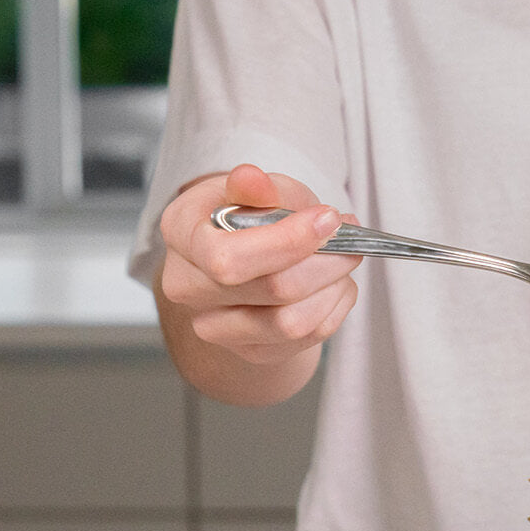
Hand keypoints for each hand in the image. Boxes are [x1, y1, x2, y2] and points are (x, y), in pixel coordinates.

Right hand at [159, 163, 361, 367]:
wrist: (244, 259)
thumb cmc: (249, 216)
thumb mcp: (254, 189)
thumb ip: (255, 187)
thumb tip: (251, 179)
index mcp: (180, 234)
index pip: (228, 258)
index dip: (287, 242)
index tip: (328, 219)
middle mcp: (186, 287)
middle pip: (272, 290)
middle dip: (324, 263)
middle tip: (349, 240)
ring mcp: (215, 327)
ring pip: (292, 323)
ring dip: (332, 289)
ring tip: (344, 262)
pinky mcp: (250, 351)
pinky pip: (306, 339)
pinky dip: (334, 309)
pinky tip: (337, 286)